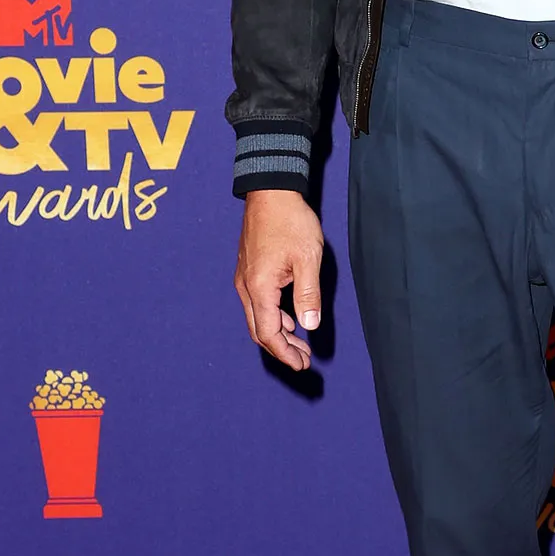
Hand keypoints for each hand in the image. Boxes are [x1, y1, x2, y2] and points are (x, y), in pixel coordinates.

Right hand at [235, 189, 324, 369]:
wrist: (271, 191)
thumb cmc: (291, 221)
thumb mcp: (307, 258)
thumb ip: (308, 294)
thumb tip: (310, 326)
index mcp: (259, 287)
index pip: (269, 333)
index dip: (284, 353)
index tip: (301, 365)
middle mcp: (246, 286)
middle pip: (259, 330)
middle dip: (281, 349)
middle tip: (303, 361)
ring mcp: (245, 278)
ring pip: (258, 317)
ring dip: (278, 333)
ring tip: (300, 344)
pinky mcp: (249, 270)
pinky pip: (257, 303)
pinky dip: (274, 317)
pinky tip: (290, 319)